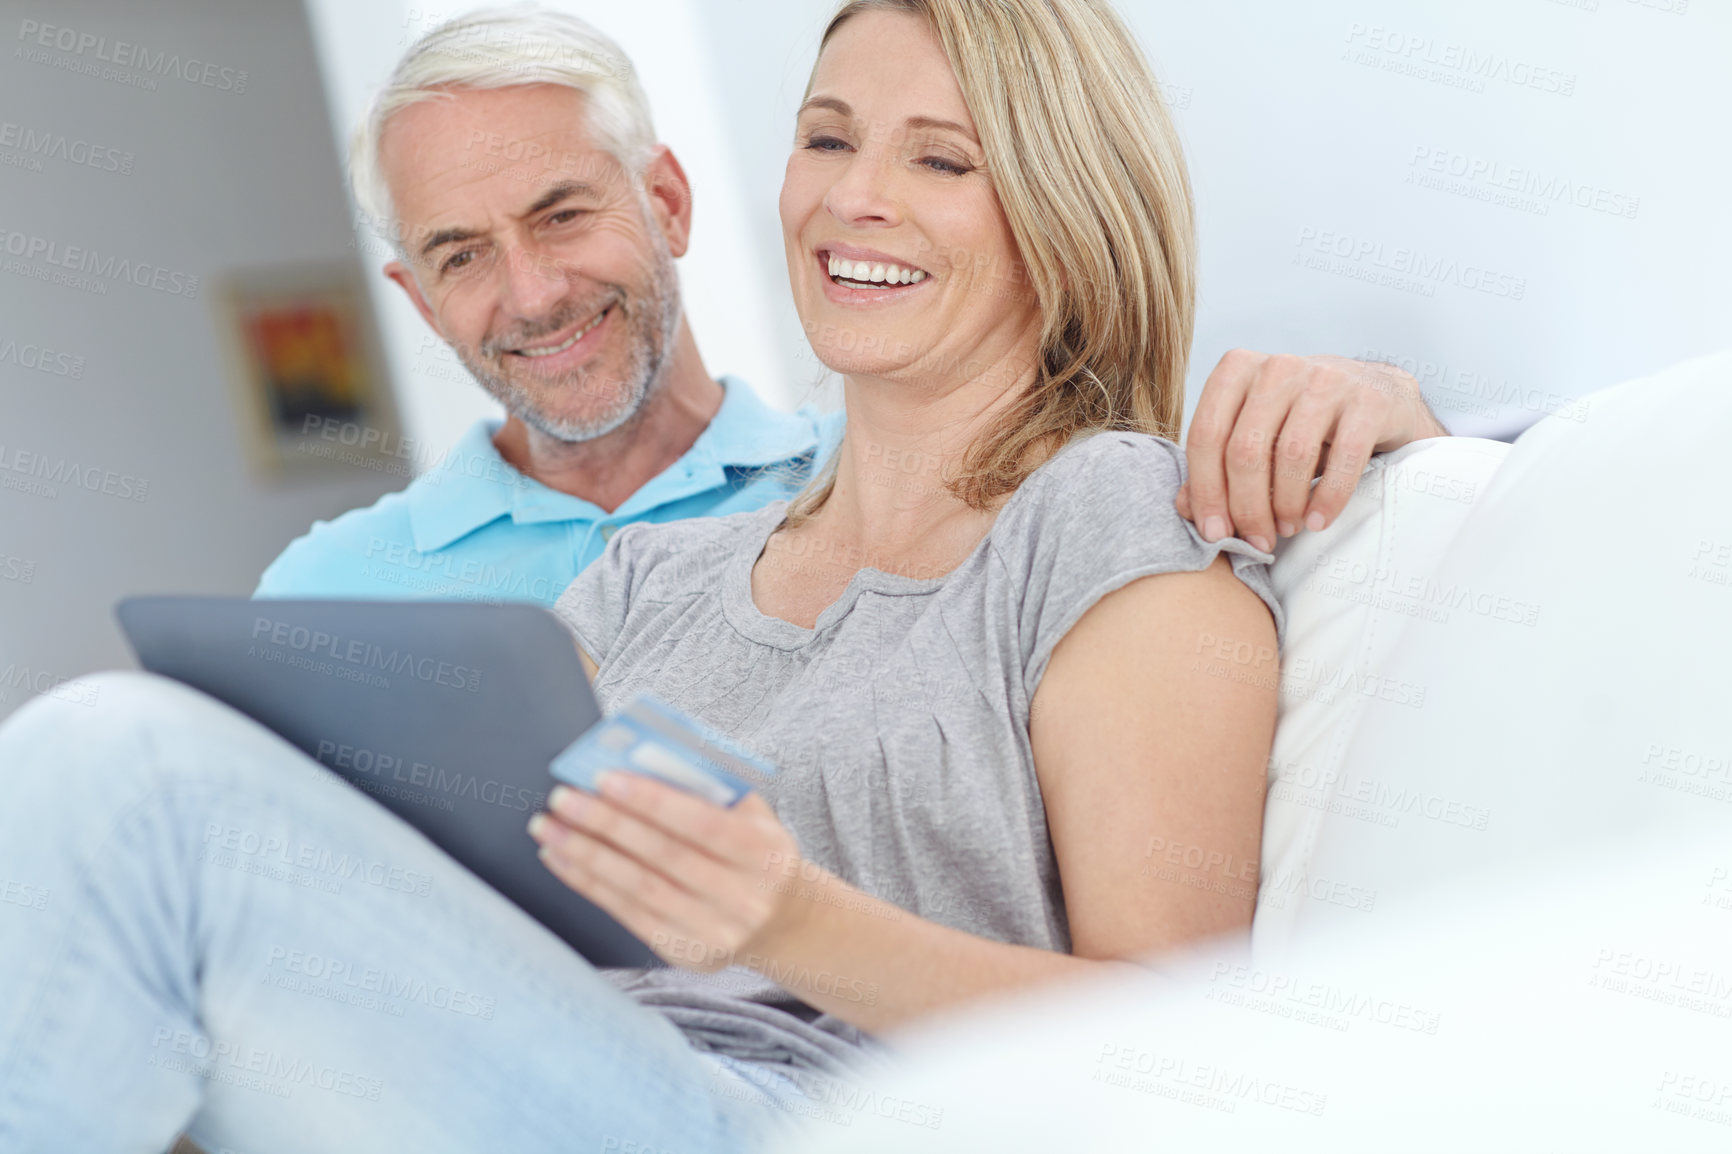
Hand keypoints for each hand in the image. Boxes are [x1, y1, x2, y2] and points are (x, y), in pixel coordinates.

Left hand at [529, 774, 803, 970]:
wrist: (782, 920)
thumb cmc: (756, 851)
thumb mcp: (751, 816)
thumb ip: (707, 790)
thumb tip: (638, 764)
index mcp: (765, 852)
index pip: (701, 823)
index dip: (650, 801)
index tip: (604, 778)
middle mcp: (743, 897)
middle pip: (662, 856)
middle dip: (605, 824)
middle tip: (562, 798)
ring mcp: (713, 931)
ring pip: (637, 887)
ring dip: (586, 854)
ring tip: (548, 828)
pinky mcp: (684, 952)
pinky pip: (627, 913)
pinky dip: (588, 884)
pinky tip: (562, 859)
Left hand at [1175, 351, 1447, 550]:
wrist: (1379, 396)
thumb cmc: (1300, 422)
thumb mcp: (1254, 437)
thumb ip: (1216, 468)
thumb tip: (1184, 508)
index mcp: (1237, 369)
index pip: (1206, 435)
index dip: (1206, 491)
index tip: (1215, 534)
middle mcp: (1278, 366)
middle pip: (1245, 450)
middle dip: (1247, 507)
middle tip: (1257, 540)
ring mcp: (1326, 377)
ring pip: (1291, 455)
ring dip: (1286, 505)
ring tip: (1287, 529)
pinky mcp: (1369, 400)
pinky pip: (1343, 458)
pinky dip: (1328, 498)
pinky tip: (1319, 521)